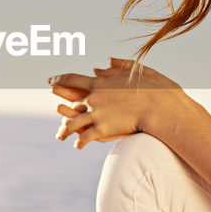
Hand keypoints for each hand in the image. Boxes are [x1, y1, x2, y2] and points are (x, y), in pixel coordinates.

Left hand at [49, 56, 182, 148]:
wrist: (159, 107)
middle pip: (70, 103)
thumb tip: (99, 66)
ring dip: (64, 130)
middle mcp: (93, 99)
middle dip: (62, 107)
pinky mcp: (102, 130)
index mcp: (99, 83)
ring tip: (60, 136)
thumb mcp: (135, 71)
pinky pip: (85, 137)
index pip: (72, 79)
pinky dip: (79, 142)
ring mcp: (96, 115)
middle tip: (57, 108)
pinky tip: (77, 146)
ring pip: (72, 123)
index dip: (59, 80)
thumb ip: (115, 66)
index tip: (51, 82)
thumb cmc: (152, 88)